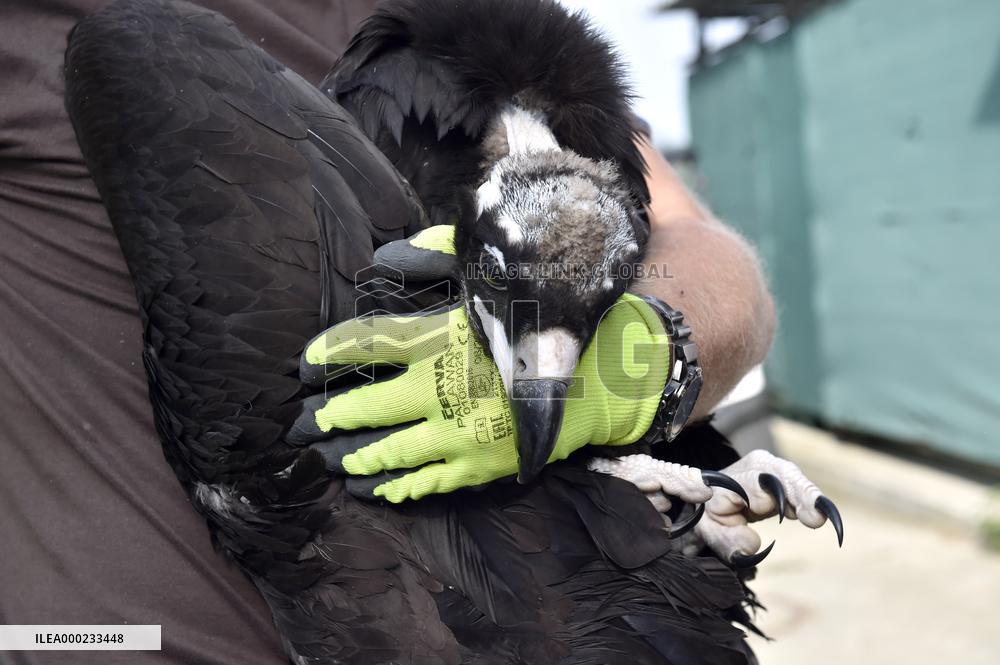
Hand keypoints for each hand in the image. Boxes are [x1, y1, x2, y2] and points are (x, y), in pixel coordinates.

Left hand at [288, 293, 671, 502]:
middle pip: (366, 406)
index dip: (330, 351)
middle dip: (331, 417)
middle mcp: (439, 389)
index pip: (366, 343)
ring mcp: (457, 434)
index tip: (305, 362)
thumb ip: (439, 268)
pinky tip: (379, 491)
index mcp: (439, 341)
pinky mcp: (478, 465)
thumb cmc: (541, 325)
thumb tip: (391, 259)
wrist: (599, 375)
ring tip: (334, 463)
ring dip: (356, 459)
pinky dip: (399, 488)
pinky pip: (427, 483)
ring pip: (390, 452)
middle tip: (306, 426)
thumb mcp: (490, 287)